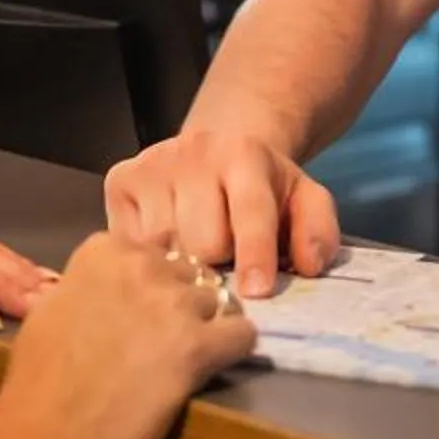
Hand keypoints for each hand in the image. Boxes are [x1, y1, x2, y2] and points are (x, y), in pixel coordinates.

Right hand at [0, 233, 257, 438]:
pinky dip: (234, 349)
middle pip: (188, 271)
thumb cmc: (35, 384)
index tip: (139, 310)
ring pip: (219, 300)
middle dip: (180, 301)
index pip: (154, 249)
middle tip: (164, 339)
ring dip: (208, 325)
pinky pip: (242, 335)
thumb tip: (109, 288)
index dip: (151, 283)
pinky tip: (214, 366)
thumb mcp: (50, 309)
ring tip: (188, 357)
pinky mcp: (197, 347)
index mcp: (103, 250)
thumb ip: (88, 284)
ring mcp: (172, 304)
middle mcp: (142, 264)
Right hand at [102, 127, 341, 298]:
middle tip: (224, 263)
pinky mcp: (120, 178)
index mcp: (245, 155)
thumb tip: (308, 265)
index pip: (250, 212)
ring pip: (162, 246)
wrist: (217, 147)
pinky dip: (149, 257)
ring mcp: (152, 163)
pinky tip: (165, 249)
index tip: (256, 291)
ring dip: (180, 264)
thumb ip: (318, 230)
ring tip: (194, 256)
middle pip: (202, 240)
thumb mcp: (304, 200)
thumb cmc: (263, 188)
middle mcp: (195, 152)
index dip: (255, 254)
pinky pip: (129, 242)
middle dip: (217, 264)